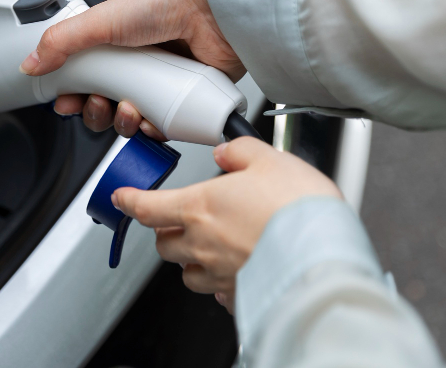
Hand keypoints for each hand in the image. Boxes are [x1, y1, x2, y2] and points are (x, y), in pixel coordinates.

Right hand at [19, 0, 244, 138]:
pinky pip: (160, 127)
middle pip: (103, 102)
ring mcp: (160, 82)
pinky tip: (151, 119)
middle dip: (94, 111)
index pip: (83, 75)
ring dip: (121, 121)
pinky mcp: (183, 99)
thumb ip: (62, 41)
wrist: (217, 13)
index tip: (65, 102)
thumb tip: (30, 63)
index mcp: (114, 40)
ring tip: (128, 108)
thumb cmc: (169, 2)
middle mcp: (136, 62)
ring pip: (129, 119)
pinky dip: (152, 129)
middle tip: (97, 103)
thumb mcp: (103, 19)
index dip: (71, 93)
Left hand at [112, 137, 341, 313]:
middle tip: (177, 221)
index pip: (148, 207)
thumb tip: (226, 152)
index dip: (130, 201)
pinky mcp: (240, 295)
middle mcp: (203, 244)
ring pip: (187, 272)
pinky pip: (218, 293)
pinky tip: (235, 272)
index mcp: (200, 206)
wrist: (324, 254)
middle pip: (163, 244)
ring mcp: (219, 273)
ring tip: (207, 248)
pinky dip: (220, 284)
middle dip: (165, 232)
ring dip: (189, 260)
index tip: (122, 198)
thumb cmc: (298, 207)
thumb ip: (240, 152)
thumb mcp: (270, 158)